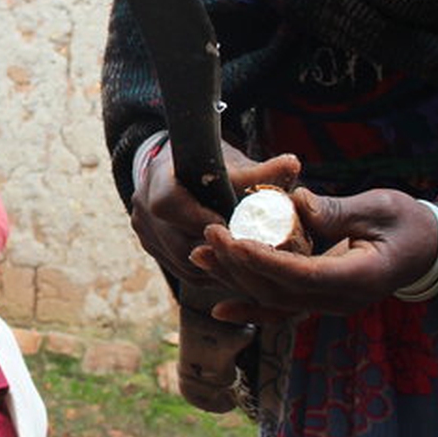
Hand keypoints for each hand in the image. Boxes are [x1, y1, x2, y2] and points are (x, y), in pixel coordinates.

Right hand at [130, 143, 300, 283]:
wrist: (176, 169)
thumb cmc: (206, 163)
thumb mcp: (230, 163)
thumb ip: (260, 170)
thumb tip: (294, 165)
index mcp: (156, 179)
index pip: (167, 203)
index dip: (197, 218)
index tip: (230, 224)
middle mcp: (143, 208)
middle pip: (176, 242)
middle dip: (214, 250)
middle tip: (249, 254)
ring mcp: (145, 232)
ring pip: (180, 262)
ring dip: (214, 267)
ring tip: (248, 268)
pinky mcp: (153, 248)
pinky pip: (180, 270)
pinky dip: (208, 273)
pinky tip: (235, 273)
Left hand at [190, 187, 437, 320]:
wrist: (427, 249)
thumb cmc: (408, 223)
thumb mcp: (381, 207)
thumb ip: (338, 210)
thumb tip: (297, 203)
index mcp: (360, 278)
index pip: (303, 275)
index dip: (265, 260)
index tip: (234, 240)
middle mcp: (341, 301)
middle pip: (280, 291)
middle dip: (239, 264)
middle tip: (210, 234)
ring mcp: (329, 305)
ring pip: (274, 301)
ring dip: (236, 280)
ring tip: (201, 255)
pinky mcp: (319, 300)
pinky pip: (281, 309)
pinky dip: (251, 308)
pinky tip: (221, 307)